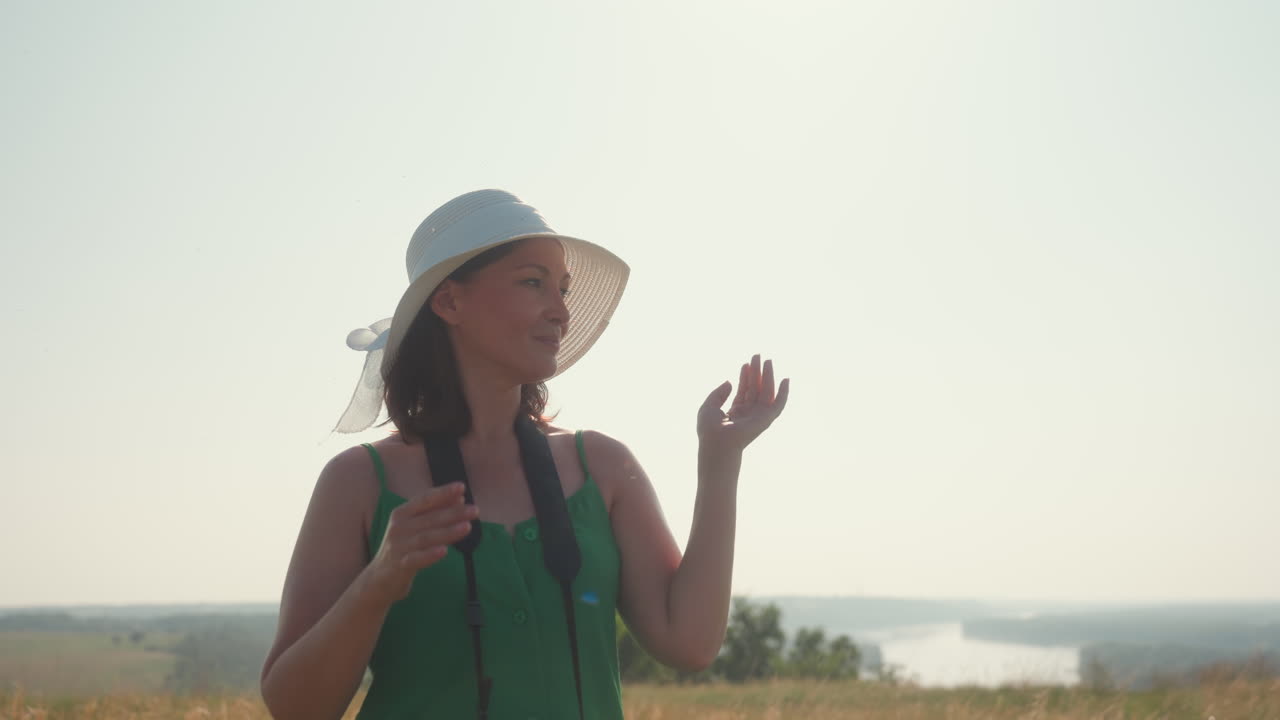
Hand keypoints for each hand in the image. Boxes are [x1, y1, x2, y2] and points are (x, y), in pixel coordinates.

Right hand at [365, 482, 477, 604]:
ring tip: (467, 527)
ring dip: (448, 531)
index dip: (443, 493)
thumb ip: (436, 512)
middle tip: (475, 510)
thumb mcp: (415, 527)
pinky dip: (430, 555)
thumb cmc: (403, 548)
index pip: (425, 499)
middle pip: (430, 518)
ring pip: (426, 537)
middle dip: (453, 513)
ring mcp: (398, 546)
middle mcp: (399, 527)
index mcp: (402, 513)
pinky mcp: (400, 565)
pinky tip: (445, 551)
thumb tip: (460, 498)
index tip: (462, 487)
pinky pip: (417, 559)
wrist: (379, 579)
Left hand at [697, 354, 789, 455]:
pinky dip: (784, 393)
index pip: (743, 390)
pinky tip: (786, 380)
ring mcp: (757, 416)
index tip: (745, 363)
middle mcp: (748, 414)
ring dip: (768, 376)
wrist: (717, 443)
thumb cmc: (709, 429)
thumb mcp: (709, 406)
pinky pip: (778, 405)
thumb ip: (718, 393)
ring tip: (767, 361)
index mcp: (735, 412)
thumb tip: (730, 382)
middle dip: (757, 372)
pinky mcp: (766, 419)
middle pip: (755, 388)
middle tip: (757, 355)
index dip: (745, 376)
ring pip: (766, 392)